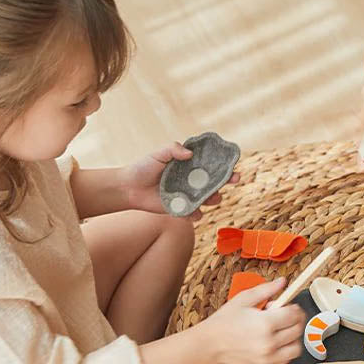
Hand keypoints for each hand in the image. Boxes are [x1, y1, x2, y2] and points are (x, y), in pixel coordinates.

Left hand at [123, 142, 238, 221]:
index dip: (224, 164)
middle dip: (227, 181)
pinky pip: (194, 213)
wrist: (129, 188)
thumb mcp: (158, 154)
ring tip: (212, 198)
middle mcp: (193, 181)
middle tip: (234, 179)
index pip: (211, 164)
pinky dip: (196, 214)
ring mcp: (189, 195)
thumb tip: (190, 153)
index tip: (233, 163)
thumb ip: (173, 149)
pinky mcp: (181, 209)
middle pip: (216, 182)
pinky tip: (194, 212)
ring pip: (209, 199)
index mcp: (190, 166)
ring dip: (214, 199)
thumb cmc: (144, 167)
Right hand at [202, 279, 305, 363]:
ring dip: (294, 336)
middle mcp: (269, 342)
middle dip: (295, 319)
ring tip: (282, 329)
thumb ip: (266, 290)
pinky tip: (277, 340)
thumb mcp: (244, 299)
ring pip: (296, 347)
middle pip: (298, 329)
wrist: (210, 343)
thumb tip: (283, 282)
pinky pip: (287, 358)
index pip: (294, 314)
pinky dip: (287, 349)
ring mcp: (268, 356)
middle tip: (284, 315)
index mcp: (265, 323)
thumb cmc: (224, 321)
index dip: (294, 307)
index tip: (289, 304)